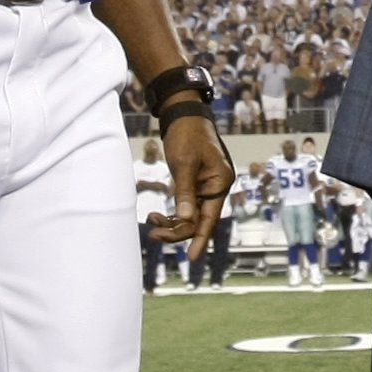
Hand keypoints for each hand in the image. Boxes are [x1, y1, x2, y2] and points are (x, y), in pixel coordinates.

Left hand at [150, 111, 233, 247]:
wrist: (183, 113)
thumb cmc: (187, 135)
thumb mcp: (184, 164)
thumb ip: (184, 193)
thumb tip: (183, 219)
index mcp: (220, 183)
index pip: (209, 218)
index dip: (199, 239)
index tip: (191, 258)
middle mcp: (216, 187)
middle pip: (198, 219)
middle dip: (176, 230)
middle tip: (153, 234)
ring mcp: (205, 186)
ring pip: (189, 215)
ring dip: (171, 223)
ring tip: (151, 223)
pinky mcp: (194, 183)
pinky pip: (184, 206)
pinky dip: (171, 213)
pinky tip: (155, 216)